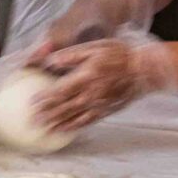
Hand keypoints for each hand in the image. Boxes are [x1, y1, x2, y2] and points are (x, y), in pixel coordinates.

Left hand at [36, 35, 177, 131]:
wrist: (145, 70)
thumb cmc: (118, 55)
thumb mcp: (93, 47)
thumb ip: (70, 55)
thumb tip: (50, 61)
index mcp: (87, 76)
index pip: (61, 90)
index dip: (46, 98)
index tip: (32, 103)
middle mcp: (92, 93)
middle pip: (65, 107)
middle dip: (48, 114)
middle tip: (32, 121)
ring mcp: (100, 104)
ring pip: (75, 117)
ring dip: (58, 123)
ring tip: (44, 129)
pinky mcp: (107, 110)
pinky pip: (88, 121)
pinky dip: (75, 126)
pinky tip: (65, 130)